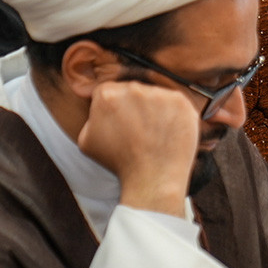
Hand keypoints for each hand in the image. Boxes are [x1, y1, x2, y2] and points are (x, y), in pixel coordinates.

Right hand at [77, 80, 199, 215]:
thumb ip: (91, 116)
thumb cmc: (119, 163)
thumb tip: (97, 106)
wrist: (152, 179)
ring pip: (156, 96)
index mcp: (106, 95)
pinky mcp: (181, 102)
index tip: (123, 123)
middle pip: (134, 91)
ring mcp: (159, 94)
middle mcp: (133, 89)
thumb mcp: (86, 140)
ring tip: (155, 134)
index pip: (110, 91)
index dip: (116, 108)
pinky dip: (174, 115)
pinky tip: (168, 132)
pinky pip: (176, 103)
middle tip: (140, 130)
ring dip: (155, 110)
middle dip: (135, 107)